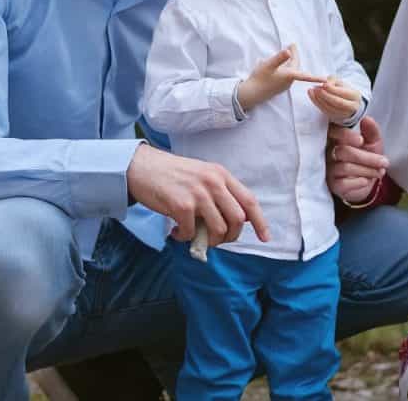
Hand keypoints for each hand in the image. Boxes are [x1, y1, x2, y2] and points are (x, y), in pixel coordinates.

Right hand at [126, 144, 269, 247]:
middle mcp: (213, 182)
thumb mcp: (202, 175)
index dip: (260, 222)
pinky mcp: (181, 204)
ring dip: (208, 240)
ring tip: (193, 236)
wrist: (141, 167)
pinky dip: (185, 238)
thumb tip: (234, 222)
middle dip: (230, 236)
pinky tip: (176, 232)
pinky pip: (192, 232)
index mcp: (221, 174)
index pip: (249, 201)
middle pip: (237, 219)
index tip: (265, 238)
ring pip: (218, 229)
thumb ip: (219, 193)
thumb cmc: (172, 174)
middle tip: (215, 240)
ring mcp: (198, 193)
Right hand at [237, 44, 323, 110]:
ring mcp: (284, 85)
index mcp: (289, 76)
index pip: (306, 75)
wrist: (251, 94)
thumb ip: (279, 58)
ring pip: (291, 71)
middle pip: (295, 67)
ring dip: (290, 61)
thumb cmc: (260, 78)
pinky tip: (280, 65)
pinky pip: (286, 75)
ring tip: (287, 51)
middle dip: (295, 56)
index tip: (326, 79)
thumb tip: (288, 51)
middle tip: (292, 45)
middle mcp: (289, 82)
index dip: (316, 77)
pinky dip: (285, 67)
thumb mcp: (268, 65)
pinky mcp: (278, 86)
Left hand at [308, 76, 361, 122]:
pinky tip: (312, 95)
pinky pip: (324, 111)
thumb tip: (325, 83)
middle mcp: (351, 107)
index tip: (323, 84)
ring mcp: (343, 114)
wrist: (346, 102)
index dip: (333, 89)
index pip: (344, 93)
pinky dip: (316, 103)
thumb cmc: (343, 90)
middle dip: (325, 95)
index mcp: (355, 96)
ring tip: (312, 90)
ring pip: (330, 108)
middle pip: (337, 102)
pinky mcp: (334, 117)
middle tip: (316, 88)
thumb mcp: (340, 82)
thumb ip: (333, 80)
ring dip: (319, 99)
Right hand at [326, 114, 387, 203]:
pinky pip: (343, 184)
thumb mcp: (373, 143)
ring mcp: (329, 169)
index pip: (334, 132)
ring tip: (380, 172)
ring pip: (346, 167)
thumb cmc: (366, 158)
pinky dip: (358, 182)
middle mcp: (329, 152)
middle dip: (367, 158)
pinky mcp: (333, 185)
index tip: (361, 140)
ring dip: (367, 170)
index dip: (346, 135)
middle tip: (384, 162)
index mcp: (336, 138)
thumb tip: (366, 118)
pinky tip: (366, 181)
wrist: (366, 182)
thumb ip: (371, 131)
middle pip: (344, 151)